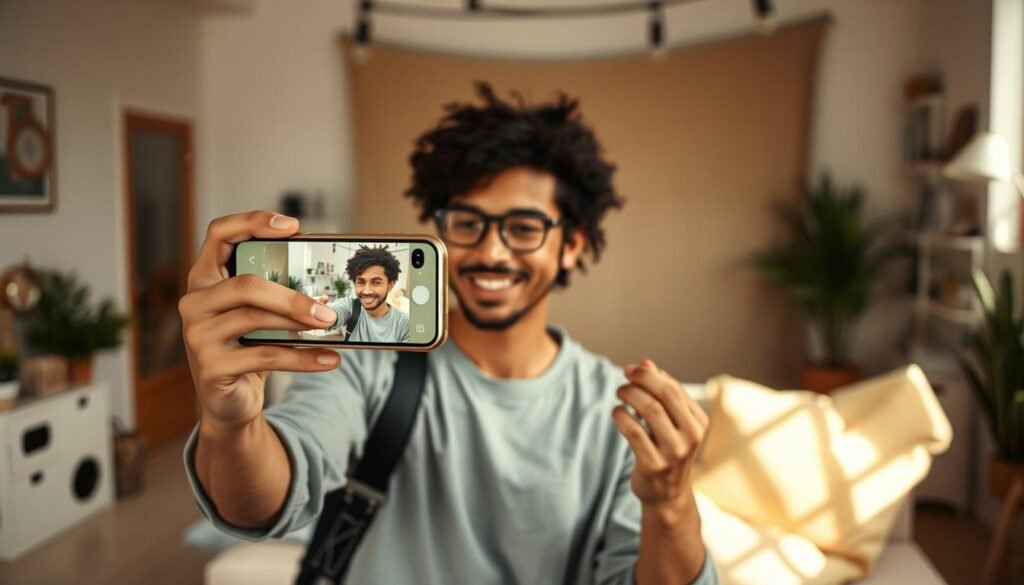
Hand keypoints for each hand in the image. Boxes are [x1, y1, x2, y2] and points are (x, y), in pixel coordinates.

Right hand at [178, 211, 341, 433]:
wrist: (230, 401)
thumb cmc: (247, 347)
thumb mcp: (258, 314)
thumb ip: (276, 291)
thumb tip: (323, 280)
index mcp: (205, 279)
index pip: (219, 234)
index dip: (252, 222)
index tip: (292, 226)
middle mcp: (194, 303)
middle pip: (246, 285)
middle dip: (291, 295)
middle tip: (327, 308)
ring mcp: (197, 336)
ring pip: (255, 318)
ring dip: (299, 323)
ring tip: (330, 326)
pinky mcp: (211, 367)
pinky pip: (265, 356)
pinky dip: (303, 358)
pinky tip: (329, 359)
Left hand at [612, 359, 708, 510]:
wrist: (666, 494)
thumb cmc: (666, 448)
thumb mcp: (669, 420)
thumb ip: (659, 391)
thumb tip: (645, 362)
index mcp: (699, 422)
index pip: (674, 388)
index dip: (650, 374)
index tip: (631, 369)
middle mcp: (692, 436)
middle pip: (665, 396)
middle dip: (641, 380)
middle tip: (623, 376)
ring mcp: (674, 453)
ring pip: (649, 410)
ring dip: (629, 395)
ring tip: (619, 394)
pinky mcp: (654, 465)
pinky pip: (634, 432)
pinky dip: (621, 416)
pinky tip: (617, 413)